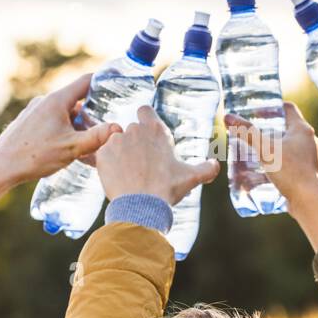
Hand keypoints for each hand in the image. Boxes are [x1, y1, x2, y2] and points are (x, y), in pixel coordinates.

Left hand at [0, 73, 121, 189]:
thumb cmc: (34, 156)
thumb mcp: (72, 148)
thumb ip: (97, 137)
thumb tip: (118, 129)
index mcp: (56, 101)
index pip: (85, 82)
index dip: (103, 81)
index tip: (117, 81)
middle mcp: (44, 102)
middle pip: (76, 101)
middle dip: (91, 114)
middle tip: (104, 129)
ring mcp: (33, 113)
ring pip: (63, 114)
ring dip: (76, 126)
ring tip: (85, 146)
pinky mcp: (26, 124)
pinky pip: (51, 123)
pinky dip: (63, 131)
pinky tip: (65, 151)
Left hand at [95, 106, 219, 204]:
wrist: (141, 206)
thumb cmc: (167, 189)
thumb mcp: (191, 178)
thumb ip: (207, 169)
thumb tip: (215, 165)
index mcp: (155, 130)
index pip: (145, 110)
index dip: (144, 119)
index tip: (147, 133)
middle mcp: (134, 130)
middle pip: (131, 130)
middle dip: (134, 142)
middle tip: (141, 162)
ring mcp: (116, 142)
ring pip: (115, 142)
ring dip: (120, 152)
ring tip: (128, 172)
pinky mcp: (102, 155)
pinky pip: (103, 155)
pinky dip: (108, 164)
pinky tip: (117, 177)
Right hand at [225, 103, 317, 204]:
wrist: (308, 201)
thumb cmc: (290, 171)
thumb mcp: (264, 149)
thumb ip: (246, 132)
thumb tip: (228, 117)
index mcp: (302, 129)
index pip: (288, 109)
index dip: (273, 106)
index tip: (258, 109)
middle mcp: (309, 141)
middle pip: (287, 128)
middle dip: (268, 129)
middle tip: (251, 131)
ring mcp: (309, 158)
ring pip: (288, 146)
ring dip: (272, 147)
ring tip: (255, 150)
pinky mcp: (306, 173)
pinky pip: (289, 163)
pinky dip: (277, 163)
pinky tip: (264, 169)